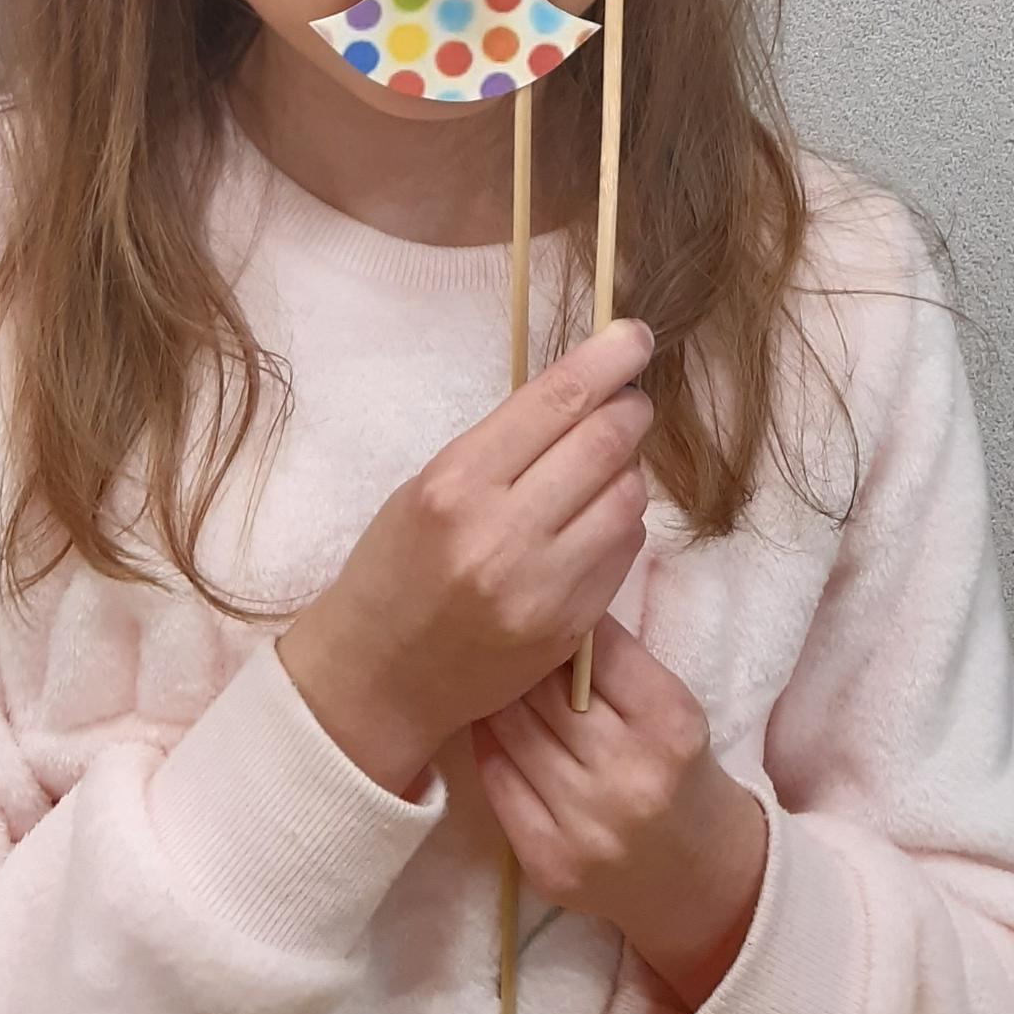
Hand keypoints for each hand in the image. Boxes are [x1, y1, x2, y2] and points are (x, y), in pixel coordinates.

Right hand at [279, 317, 656, 797]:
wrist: (378, 679)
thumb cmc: (394, 567)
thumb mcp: (428, 486)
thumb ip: (503, 447)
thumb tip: (584, 397)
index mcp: (455, 484)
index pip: (556, 401)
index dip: (608, 359)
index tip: (636, 335)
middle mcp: (501, 534)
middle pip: (604, 445)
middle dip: (630, 409)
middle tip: (631, 399)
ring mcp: (541, 589)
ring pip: (626, 499)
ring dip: (629, 470)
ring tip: (606, 467)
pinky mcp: (568, 629)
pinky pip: (623, 554)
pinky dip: (621, 524)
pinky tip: (596, 522)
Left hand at [471, 612, 768, 1013]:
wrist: (696, 878)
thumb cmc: (679, 773)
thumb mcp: (671, 708)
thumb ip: (615, 663)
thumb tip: (545, 604)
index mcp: (670, 723)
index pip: (596, 647)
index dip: (564, 620)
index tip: (544, 602)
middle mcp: (629, 776)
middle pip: (546, 689)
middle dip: (522, 656)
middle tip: (498, 630)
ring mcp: (585, 827)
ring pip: (512, 731)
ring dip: (496, 695)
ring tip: (486, 670)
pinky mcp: (549, 863)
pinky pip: (498, 783)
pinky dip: (489, 745)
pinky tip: (488, 724)